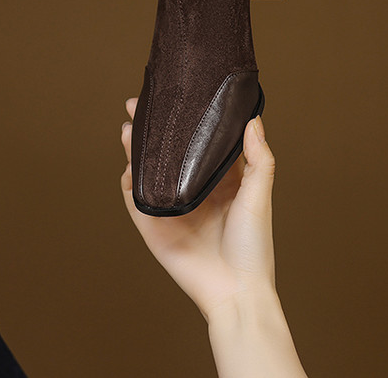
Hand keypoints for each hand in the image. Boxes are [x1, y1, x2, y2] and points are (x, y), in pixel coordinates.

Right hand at [120, 98, 277, 321]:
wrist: (235, 291)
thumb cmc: (253, 247)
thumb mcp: (260, 196)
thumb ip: (259, 159)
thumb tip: (253, 119)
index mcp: (219, 181)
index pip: (198, 142)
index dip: (185, 120)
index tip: (174, 96)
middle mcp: (192, 189)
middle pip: (166, 152)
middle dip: (151, 128)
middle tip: (138, 105)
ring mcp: (170, 207)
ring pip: (148, 170)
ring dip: (135, 149)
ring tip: (129, 129)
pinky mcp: (153, 226)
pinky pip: (136, 199)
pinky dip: (129, 181)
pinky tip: (127, 165)